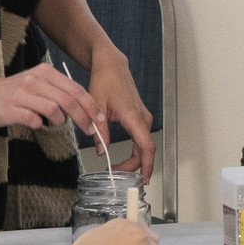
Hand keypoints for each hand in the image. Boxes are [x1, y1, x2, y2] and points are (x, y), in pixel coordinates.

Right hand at [0, 62, 105, 135]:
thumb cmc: (11, 92)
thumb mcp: (36, 84)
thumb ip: (57, 92)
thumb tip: (83, 109)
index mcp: (44, 72)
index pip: (76, 89)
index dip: (91, 106)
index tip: (100, 120)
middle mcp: (34, 80)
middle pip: (69, 100)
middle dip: (84, 117)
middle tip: (90, 130)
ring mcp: (21, 94)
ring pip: (54, 108)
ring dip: (61, 121)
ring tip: (58, 125)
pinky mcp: (10, 108)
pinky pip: (33, 119)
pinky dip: (39, 124)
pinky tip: (37, 124)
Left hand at [81, 49, 157, 181]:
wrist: (112, 66)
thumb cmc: (105, 80)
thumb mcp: (96, 107)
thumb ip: (100, 132)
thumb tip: (101, 151)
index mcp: (133, 116)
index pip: (146, 146)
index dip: (146, 165)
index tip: (143, 179)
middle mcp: (143, 118)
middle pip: (145, 151)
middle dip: (132, 166)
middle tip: (114, 173)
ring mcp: (143, 118)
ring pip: (143, 146)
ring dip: (133, 160)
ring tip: (115, 168)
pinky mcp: (140, 118)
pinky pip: (141, 140)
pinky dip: (134, 152)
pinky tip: (123, 159)